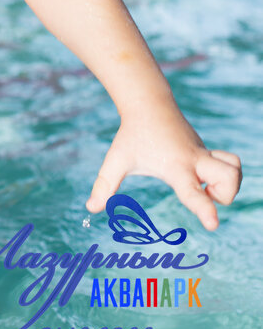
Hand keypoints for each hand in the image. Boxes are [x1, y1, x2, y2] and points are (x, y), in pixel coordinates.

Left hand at [86, 107, 241, 230]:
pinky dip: (228, 173)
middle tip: (204, 194)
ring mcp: (204, 154)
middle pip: (229, 178)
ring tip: (206, 186)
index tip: (213, 225)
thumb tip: (91, 208)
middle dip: (226, 195)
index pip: (193, 192)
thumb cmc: (132, 134)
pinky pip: (231, 162)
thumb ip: (104, 185)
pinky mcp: (207, 150)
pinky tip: (204, 176)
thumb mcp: (116, 159)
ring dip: (231, 184)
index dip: (205, 210)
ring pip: (236, 167)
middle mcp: (195, 161)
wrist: (148, 103)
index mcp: (174, 168)